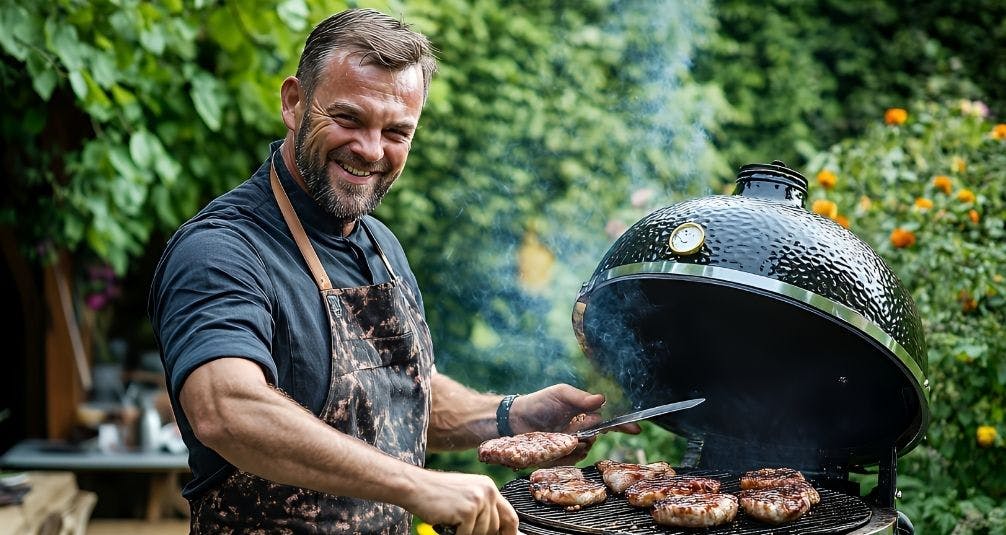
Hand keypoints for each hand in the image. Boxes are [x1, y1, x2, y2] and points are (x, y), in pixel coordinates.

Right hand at [403, 470, 517, 534]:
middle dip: (479, 534)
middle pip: (494, 528)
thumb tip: (499, 531)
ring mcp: (478, 501)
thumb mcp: (466, 496)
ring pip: (481, 534)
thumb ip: (484, 509)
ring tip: (451, 520)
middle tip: (461, 527)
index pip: (510, 516)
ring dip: (465, 533)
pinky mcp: (467, 511)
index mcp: (489, 487)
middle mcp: (488, 491)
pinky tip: (446, 522)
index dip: (509, 533)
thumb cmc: (437, 494)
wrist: (415, 486)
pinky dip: (455, 534)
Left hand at [508, 384, 641, 464]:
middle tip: (574, 428)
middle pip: (596, 437)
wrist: (514, 419)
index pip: (609, 421)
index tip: (635, 429)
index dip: (623, 426)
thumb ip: (580, 398)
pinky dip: (564, 453)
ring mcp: (571, 446)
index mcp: (585, 415)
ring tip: (559, 434)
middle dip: (588, 432)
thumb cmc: (539, 402)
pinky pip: (570, 461)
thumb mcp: (560, 394)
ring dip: (574, 443)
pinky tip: (553, 446)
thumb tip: (602, 399)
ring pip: (584, 451)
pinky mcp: (560, 459)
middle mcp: (582, 432)